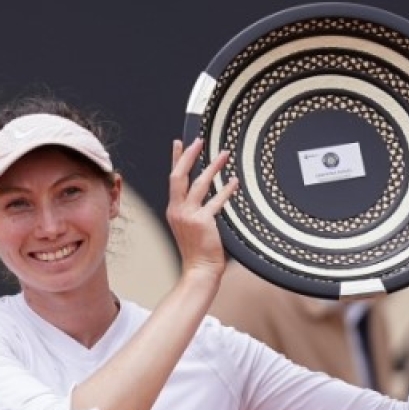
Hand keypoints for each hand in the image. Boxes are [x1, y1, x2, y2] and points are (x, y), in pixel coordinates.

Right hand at [166, 138, 238, 278]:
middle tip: (198, 141)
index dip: (176, 159)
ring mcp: (188, 215)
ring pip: (199, 184)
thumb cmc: (197, 250)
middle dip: (188, 156)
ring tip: (223, 155)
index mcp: (173, 209)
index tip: (180, 143)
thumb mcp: (188, 225)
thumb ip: (193, 208)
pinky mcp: (202, 221)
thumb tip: (206, 190)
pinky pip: (216, 201)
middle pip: (180, 176)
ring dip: (212, 167)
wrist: (199, 268)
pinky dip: (226, 190)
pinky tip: (234, 181)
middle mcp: (178, 210)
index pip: (173, 178)